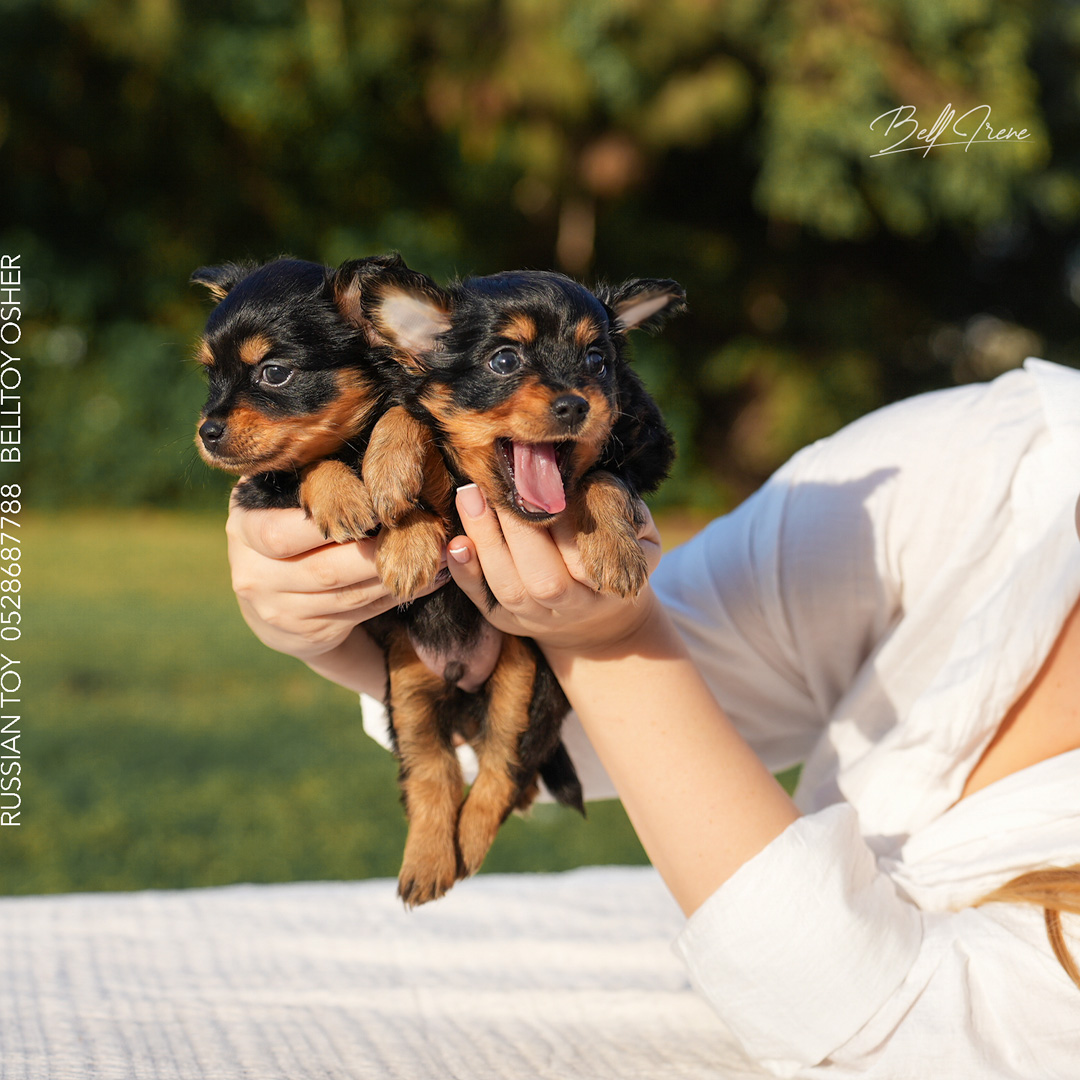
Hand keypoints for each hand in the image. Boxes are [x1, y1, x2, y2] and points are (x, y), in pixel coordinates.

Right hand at [226, 488, 443, 662]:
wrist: (273, 596)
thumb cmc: (290, 525)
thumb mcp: (285, 498)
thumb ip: (310, 476)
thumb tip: (364, 440)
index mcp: (244, 528)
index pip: (283, 531)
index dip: (330, 522)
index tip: (377, 509)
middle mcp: (253, 574)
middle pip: (324, 569)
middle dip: (377, 553)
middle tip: (422, 533)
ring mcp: (277, 610)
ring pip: (348, 595)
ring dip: (396, 574)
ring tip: (437, 554)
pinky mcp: (305, 635)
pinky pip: (360, 613)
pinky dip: (395, 594)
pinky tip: (425, 578)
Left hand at [444, 484, 662, 659]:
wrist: (601, 623)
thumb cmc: (619, 557)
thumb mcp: (642, 537)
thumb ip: (625, 511)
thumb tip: (590, 481)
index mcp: (612, 585)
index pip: (588, 555)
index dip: (566, 521)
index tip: (547, 479)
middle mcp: (572, 607)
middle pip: (545, 578)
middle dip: (519, 528)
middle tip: (500, 480)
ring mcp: (535, 617)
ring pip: (509, 587)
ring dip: (486, 540)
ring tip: (470, 495)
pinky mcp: (505, 619)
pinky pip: (481, 599)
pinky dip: (465, 572)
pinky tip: (454, 540)